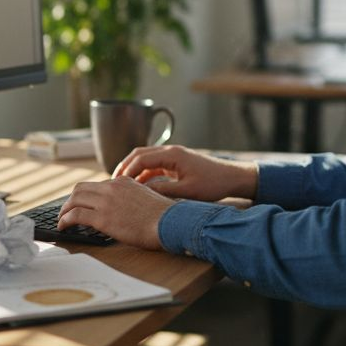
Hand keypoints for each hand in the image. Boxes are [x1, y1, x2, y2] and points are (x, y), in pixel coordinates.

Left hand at [57, 178, 173, 250]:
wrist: (169, 223)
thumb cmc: (164, 217)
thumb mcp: (147, 199)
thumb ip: (133, 198)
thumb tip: (125, 209)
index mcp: (124, 182)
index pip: (98, 185)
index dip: (87, 196)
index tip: (83, 204)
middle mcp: (112, 188)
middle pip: (81, 188)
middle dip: (71, 200)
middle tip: (67, 211)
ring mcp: (106, 202)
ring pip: (74, 199)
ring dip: (64, 210)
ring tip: (62, 220)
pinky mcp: (102, 218)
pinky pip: (75, 215)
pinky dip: (65, 220)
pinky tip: (63, 227)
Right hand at [114, 145, 258, 201]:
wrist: (232, 177)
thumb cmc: (213, 184)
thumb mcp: (187, 192)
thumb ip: (163, 191)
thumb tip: (141, 194)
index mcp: (172, 155)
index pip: (141, 158)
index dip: (126, 170)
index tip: (117, 183)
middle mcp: (171, 151)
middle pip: (139, 154)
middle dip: (125, 167)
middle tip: (113, 182)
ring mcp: (173, 156)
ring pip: (146, 158)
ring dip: (134, 169)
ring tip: (122, 185)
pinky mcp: (176, 163)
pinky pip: (154, 165)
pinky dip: (144, 173)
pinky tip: (139, 186)